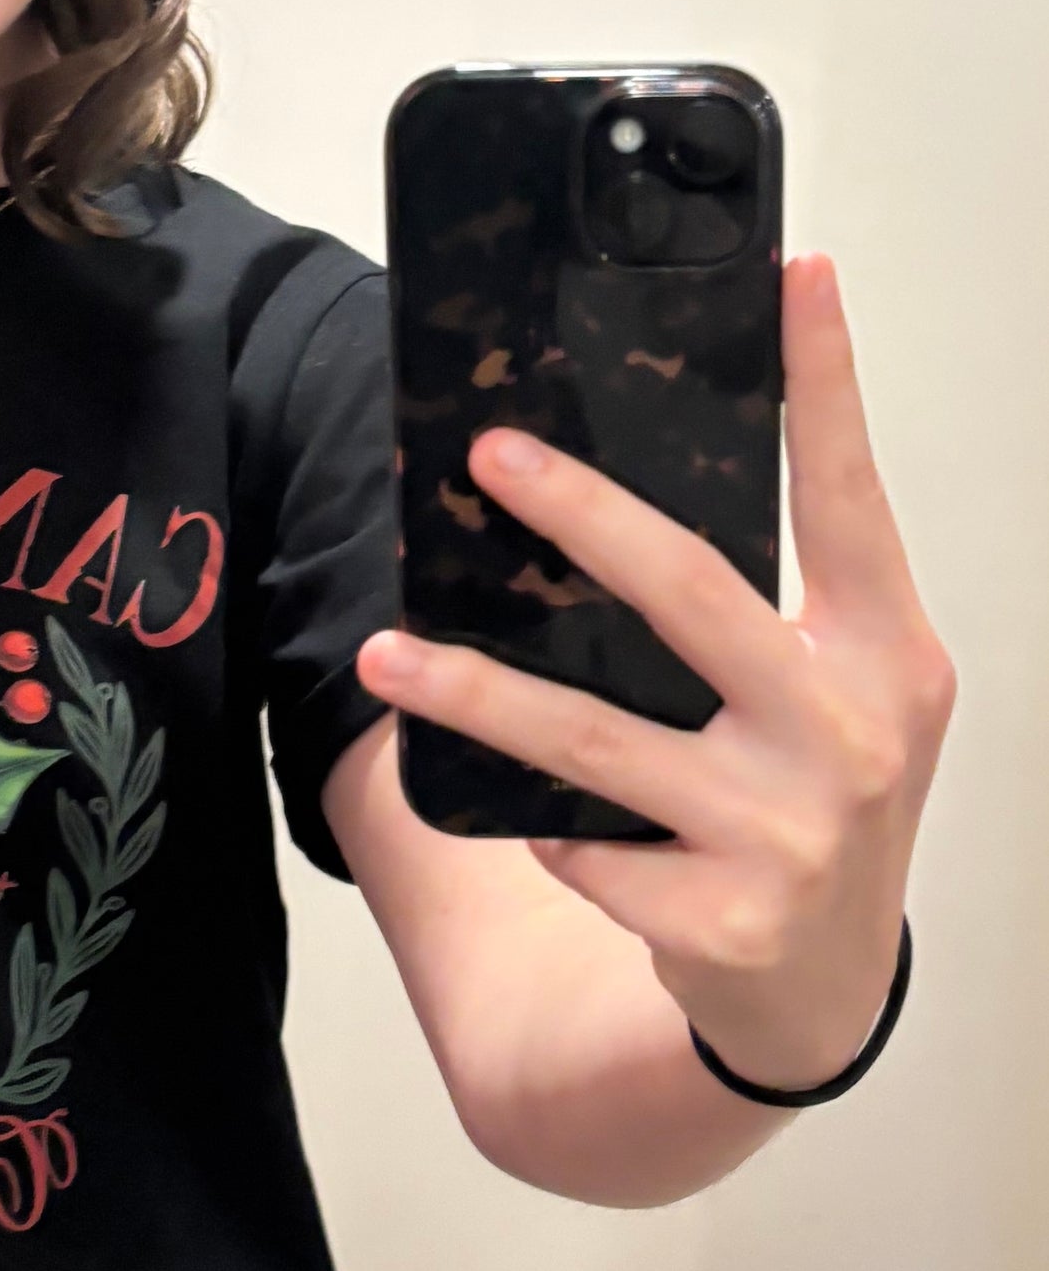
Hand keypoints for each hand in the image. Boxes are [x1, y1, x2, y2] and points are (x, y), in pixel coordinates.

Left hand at [357, 254, 955, 1089]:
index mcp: (886, 652)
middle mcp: (848, 732)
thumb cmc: (815, 806)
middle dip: (582, 515)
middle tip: (490, 455)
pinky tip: (521, 815)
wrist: (821, 995)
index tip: (797, 275)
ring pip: (592, 738)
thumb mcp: (831, 695)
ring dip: (472, 690)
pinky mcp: (718, 917)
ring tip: (383, 651)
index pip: (849, 497)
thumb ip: (769, 611)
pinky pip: (582, 843)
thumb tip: (604, 502)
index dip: (827, 385)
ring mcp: (787, 832)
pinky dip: (544, 823)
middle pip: (691, 593)